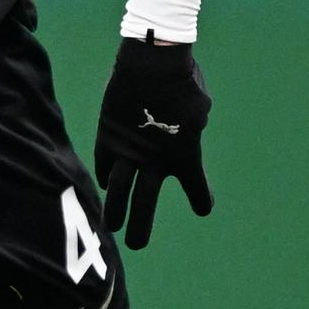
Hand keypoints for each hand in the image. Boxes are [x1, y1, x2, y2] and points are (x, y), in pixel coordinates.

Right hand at [95, 35, 212, 247]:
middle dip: (142, 227)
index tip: (204, 208)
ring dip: (114, 211)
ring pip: (117, 191)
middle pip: (146, 204)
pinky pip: (103, 163)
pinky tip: (105, 183)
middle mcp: (155, 161)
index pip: (196, 188)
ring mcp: (129, 151)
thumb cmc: (184, 82)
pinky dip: (104, 174)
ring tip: (111, 226)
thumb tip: (179, 135)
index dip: (202, 199)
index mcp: (185, 155)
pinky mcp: (108, 136)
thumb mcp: (199, 111)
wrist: (153, 62)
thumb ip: (190, 129)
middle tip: (137, 245)